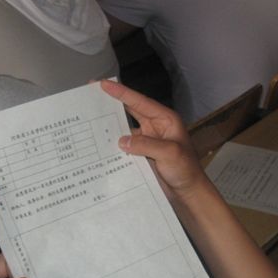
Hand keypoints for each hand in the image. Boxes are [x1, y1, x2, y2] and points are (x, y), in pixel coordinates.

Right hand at [100, 79, 207, 200]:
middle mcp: (155, 127)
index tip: (103, 84)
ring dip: (110, 127)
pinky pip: (125, 147)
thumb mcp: (169, 153)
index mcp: (164, 120)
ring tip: (89, 121)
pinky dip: (114, 146)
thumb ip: (146, 145)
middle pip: (130, 111)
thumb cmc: (185, 170)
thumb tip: (121, 141)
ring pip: (125, 130)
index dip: (121, 93)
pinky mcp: (142, 155)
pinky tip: (99, 146)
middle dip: (112, 103)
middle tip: (92, 94)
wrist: (188, 192)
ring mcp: (147, 142)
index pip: (140, 102)